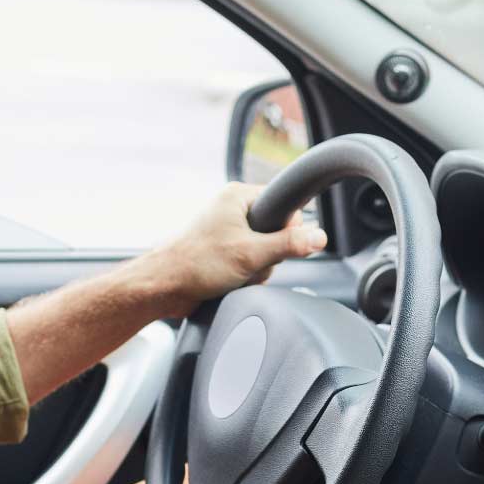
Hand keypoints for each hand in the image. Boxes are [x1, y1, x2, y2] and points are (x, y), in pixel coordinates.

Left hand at [146, 182, 327, 317]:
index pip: (284, 203)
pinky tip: (231, 280)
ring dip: (257, 269)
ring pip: (264, 251)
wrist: (164, 287)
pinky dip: (246, 275)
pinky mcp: (223, 251)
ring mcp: (227, 231)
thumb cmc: (197, 264)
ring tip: (235, 273)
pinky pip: (250, 262)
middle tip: (249, 262)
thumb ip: (289, 244)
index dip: (288, 228)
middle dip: (268, 255)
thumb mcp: (251, 254)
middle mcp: (232, 210)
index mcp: (237, 196)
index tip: (277, 244)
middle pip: (276, 232)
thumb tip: (319, 237)